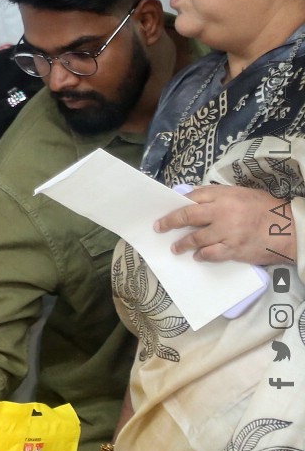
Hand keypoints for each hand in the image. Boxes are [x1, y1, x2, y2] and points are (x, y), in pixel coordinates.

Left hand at [157, 185, 295, 265]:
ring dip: (182, 244)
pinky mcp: (234, 249)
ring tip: (175, 247)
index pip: (194, 196)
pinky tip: (197, 256)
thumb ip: (220, 196)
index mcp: (226, 195)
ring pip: (196, 238)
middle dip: (170, 222)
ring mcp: (228, 232)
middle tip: (159, 227)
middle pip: (188, 216)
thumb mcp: (244, 194)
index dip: (178, 204)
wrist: (291, 229)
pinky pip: (210, 254)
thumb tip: (194, 199)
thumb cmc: (267, 210)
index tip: (167, 210)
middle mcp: (224, 212)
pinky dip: (201, 255)